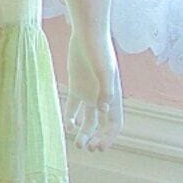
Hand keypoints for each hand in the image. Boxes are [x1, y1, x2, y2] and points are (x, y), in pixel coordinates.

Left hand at [60, 20, 122, 150]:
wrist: (87, 34)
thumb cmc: (98, 50)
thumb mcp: (104, 70)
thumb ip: (105, 89)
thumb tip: (104, 110)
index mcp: (114, 96)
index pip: (115, 123)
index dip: (109, 137)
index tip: (100, 147)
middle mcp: (102, 97)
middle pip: (102, 125)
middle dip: (97, 138)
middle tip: (88, 148)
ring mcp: (89, 92)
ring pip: (88, 120)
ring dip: (84, 133)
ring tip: (77, 144)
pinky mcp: (76, 86)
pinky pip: (74, 108)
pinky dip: (71, 118)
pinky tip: (68, 126)